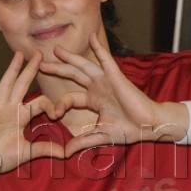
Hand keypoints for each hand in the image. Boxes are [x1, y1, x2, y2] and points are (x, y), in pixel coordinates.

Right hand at [0, 52, 64, 183]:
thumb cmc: (3, 158)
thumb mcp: (28, 152)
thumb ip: (46, 149)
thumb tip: (66, 153)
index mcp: (22, 116)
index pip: (39, 102)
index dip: (50, 104)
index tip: (58, 113)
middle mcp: (10, 108)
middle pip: (22, 85)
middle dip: (31, 69)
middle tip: (40, 53)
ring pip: (6, 85)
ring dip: (12, 70)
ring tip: (18, 55)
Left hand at [41, 35, 185, 152]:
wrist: (149, 126)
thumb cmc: (129, 130)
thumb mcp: (100, 135)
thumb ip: (82, 141)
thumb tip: (65, 153)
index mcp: (94, 100)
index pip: (71, 97)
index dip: (60, 104)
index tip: (53, 114)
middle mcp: (98, 87)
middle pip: (73, 75)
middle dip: (57, 69)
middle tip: (41, 63)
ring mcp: (106, 80)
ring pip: (84, 66)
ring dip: (70, 57)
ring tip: (56, 49)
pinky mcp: (116, 76)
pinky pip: (105, 59)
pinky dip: (98, 48)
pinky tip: (91, 37)